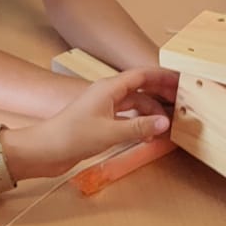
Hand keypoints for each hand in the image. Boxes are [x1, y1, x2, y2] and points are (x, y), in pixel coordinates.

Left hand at [14, 68, 175, 177]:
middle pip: (140, 88)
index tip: (181, 80)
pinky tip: (148, 134)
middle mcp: (107, 94)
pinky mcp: (99, 122)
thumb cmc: (72, 136)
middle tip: (181, 101)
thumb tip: (165, 122)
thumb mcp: (111, 132)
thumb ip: (140, 127)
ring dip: (150, 112)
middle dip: (160, 94)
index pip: (142, 75)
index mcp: (109, 88)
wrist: (44, 150)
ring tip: (167, 124)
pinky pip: (126, 118)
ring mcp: (103, 108)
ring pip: (134, 105)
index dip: (162, 76)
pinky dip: (139, 123)